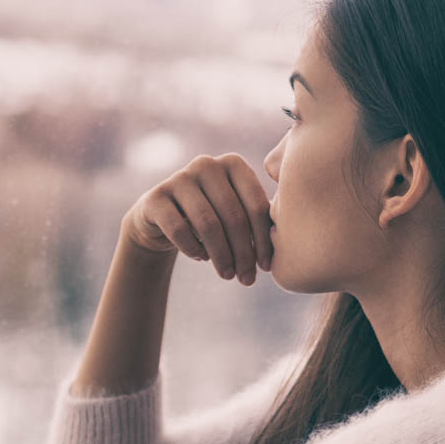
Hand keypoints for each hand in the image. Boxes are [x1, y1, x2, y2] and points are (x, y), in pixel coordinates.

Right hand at [121, 153, 272, 285]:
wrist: (161, 219)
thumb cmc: (211, 218)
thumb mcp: (235, 213)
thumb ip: (257, 220)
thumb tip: (289, 247)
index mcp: (233, 163)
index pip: (255, 205)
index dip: (263, 240)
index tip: (266, 267)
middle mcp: (206, 164)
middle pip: (233, 216)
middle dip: (243, 253)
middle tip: (247, 279)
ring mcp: (178, 178)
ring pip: (208, 224)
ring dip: (221, 256)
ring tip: (228, 275)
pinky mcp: (155, 197)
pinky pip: (179, 230)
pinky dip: (194, 249)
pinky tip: (201, 258)